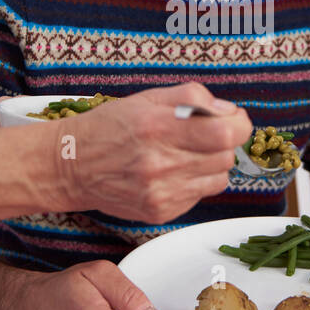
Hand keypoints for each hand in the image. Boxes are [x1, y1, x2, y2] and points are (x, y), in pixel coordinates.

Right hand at [56, 83, 251, 223]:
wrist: (72, 166)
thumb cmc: (108, 128)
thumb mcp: (147, 98)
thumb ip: (191, 97)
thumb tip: (226, 110)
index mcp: (158, 127)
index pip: (225, 132)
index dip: (237, 124)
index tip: (232, 119)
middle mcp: (161, 163)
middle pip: (226, 156)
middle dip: (222, 142)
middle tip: (203, 135)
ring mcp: (161, 192)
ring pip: (219, 178)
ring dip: (211, 164)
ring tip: (185, 154)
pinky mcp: (161, 212)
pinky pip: (199, 195)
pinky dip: (194, 182)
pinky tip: (171, 172)